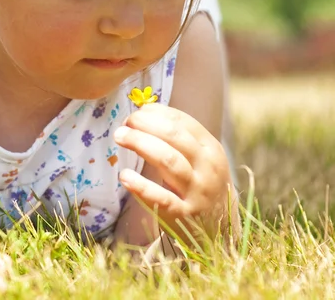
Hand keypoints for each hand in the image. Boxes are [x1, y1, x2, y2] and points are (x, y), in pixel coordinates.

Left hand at [114, 104, 238, 245]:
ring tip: (120, 136)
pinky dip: (141, 186)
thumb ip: (177, 137)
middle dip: (146, 124)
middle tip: (125, 122)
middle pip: (175, 137)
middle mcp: (208, 168)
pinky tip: (124, 176)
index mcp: (210, 148)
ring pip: (168, 161)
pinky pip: (162, 198)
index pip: (183, 122)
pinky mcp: (184, 215)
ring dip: (141, 144)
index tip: (137, 111)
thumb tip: (143, 109)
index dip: (156, 113)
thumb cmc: (199, 184)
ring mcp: (198, 192)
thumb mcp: (199, 158)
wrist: (221, 230)